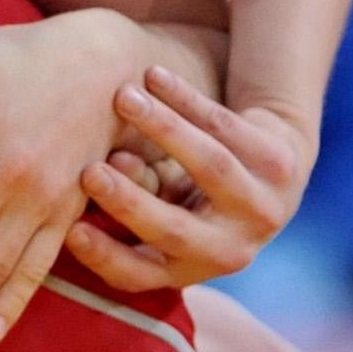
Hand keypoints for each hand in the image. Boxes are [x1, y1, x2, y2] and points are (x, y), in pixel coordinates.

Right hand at [66, 65, 307, 292]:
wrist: (269, 167)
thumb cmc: (190, 189)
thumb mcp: (158, 202)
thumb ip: (131, 190)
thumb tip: (105, 168)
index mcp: (187, 268)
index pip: (138, 276)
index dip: (104, 256)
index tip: (70, 231)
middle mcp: (230, 251)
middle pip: (176, 233)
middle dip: (129, 202)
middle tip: (90, 172)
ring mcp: (263, 210)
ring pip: (210, 167)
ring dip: (163, 129)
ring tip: (123, 97)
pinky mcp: (281, 165)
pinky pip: (227, 127)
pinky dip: (186, 98)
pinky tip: (154, 76)